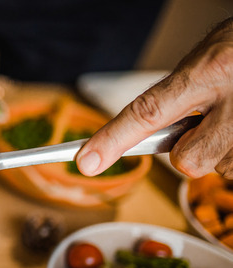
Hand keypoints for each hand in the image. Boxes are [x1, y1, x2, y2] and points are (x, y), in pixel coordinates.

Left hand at [76, 17, 232, 178]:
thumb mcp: (206, 61)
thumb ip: (176, 96)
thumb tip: (140, 135)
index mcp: (210, 71)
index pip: (149, 111)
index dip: (114, 140)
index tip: (86, 163)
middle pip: (187, 160)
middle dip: (191, 148)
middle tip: (212, 118)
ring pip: (218, 167)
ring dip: (223, 148)